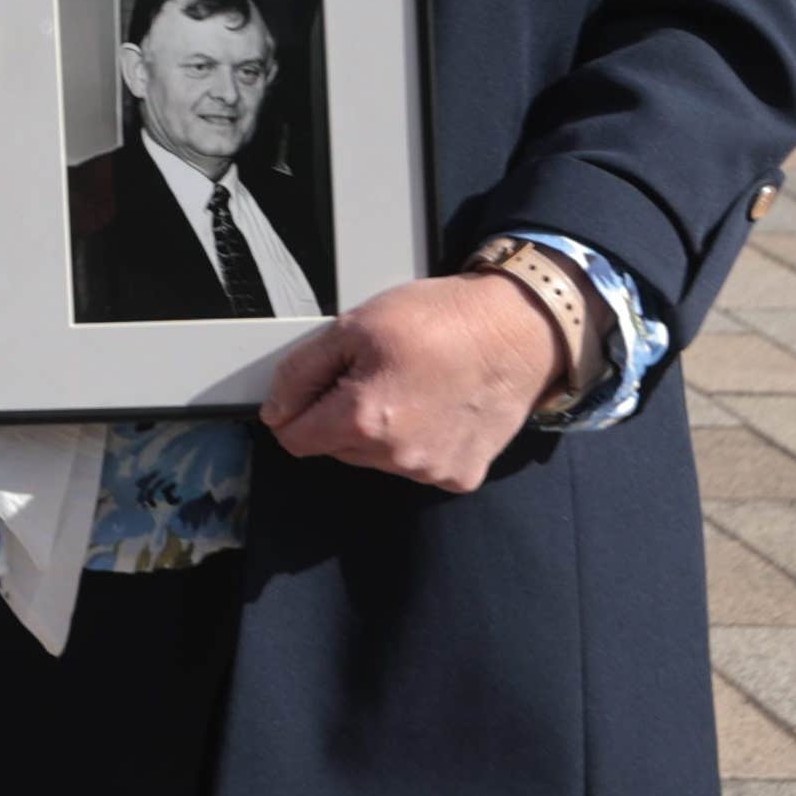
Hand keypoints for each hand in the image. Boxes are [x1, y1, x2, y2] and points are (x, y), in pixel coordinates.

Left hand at [260, 271, 569, 494]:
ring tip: (412, 385)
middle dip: (342, 414)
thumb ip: (301, 372)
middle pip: (335, 448)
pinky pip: (417, 465)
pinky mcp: (462, 475)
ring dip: (381, 430)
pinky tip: (437, 406)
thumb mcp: (353, 326)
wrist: (520, 330)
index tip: (322, 385)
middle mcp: (399, 457)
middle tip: (377, 373)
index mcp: (365, 420)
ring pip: (375, 459)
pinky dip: (419, 441)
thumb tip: (275, 410)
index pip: (295, 439)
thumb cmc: (444, 320)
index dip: (298, 408)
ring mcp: (433, 471)